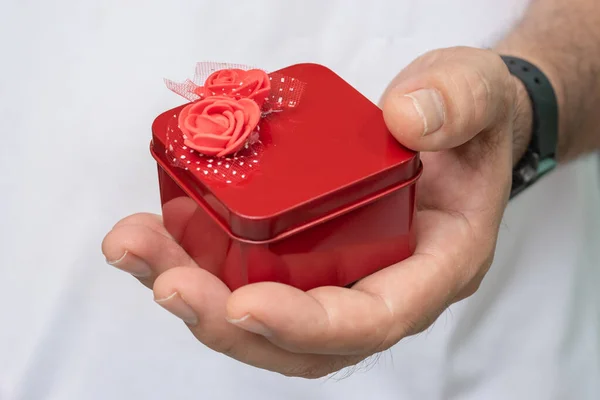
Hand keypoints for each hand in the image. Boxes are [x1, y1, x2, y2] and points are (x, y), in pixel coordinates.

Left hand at [102, 47, 531, 377]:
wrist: (453, 123)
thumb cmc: (469, 120)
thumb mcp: (477, 95)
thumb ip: (457, 104)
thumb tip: (406, 118)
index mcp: (435, 267)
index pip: (371, 320)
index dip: (306, 325)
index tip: (244, 303)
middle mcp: (383, 286)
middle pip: (300, 340)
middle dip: (225, 320)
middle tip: (163, 279)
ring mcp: (341, 274)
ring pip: (264, 319)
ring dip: (197, 295)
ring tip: (137, 250)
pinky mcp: (309, 254)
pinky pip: (253, 278)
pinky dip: (200, 265)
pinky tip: (159, 235)